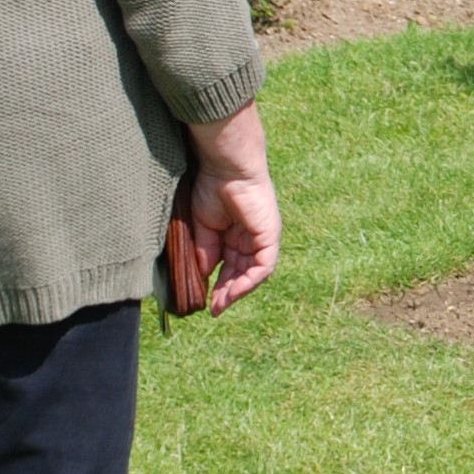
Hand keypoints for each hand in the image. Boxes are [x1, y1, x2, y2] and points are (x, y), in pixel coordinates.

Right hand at [179, 102, 281, 311]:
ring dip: (237, 290)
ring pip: (254, 272)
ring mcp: (263, 236)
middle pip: (242, 271)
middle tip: (214, 308)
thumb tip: (204, 275)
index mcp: (235, 232)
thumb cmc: (211, 187)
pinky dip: (249, 281)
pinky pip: (263, 266)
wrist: (223, 166)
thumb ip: (206, 251)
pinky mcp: (269, 235)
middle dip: (228, 291)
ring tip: (220, 304)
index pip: (230, 265)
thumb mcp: (203, 226)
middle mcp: (252, 236)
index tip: (206, 301)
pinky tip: (233, 292)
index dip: (219, 284)